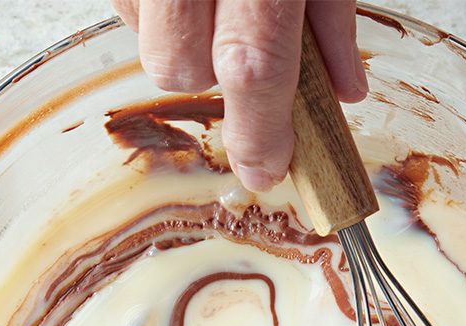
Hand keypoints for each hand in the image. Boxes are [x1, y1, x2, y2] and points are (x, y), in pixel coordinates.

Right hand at [112, 0, 366, 191]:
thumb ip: (331, 18)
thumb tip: (342, 91)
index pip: (252, 70)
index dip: (259, 133)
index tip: (268, 169)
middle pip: (178, 67)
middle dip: (210, 75)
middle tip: (243, 42)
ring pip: (144, 40)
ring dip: (180, 39)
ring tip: (213, 0)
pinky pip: (123, 5)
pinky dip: (153, 7)